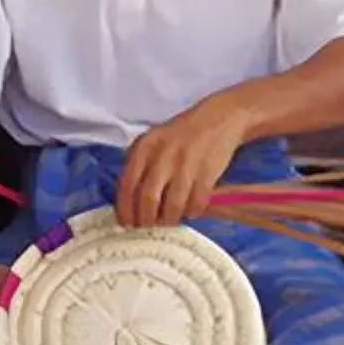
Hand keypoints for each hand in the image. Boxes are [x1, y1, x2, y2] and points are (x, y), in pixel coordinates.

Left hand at [117, 97, 252, 227]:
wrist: (218, 118)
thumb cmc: (181, 134)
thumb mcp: (153, 142)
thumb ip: (139, 166)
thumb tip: (128, 202)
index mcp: (144, 147)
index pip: (127, 186)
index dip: (125, 210)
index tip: (127, 223)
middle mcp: (162, 155)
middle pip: (147, 199)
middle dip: (146, 219)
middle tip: (148, 226)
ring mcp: (185, 165)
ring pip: (172, 206)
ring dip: (169, 219)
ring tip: (170, 219)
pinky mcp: (207, 173)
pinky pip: (195, 204)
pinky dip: (191, 212)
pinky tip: (189, 209)